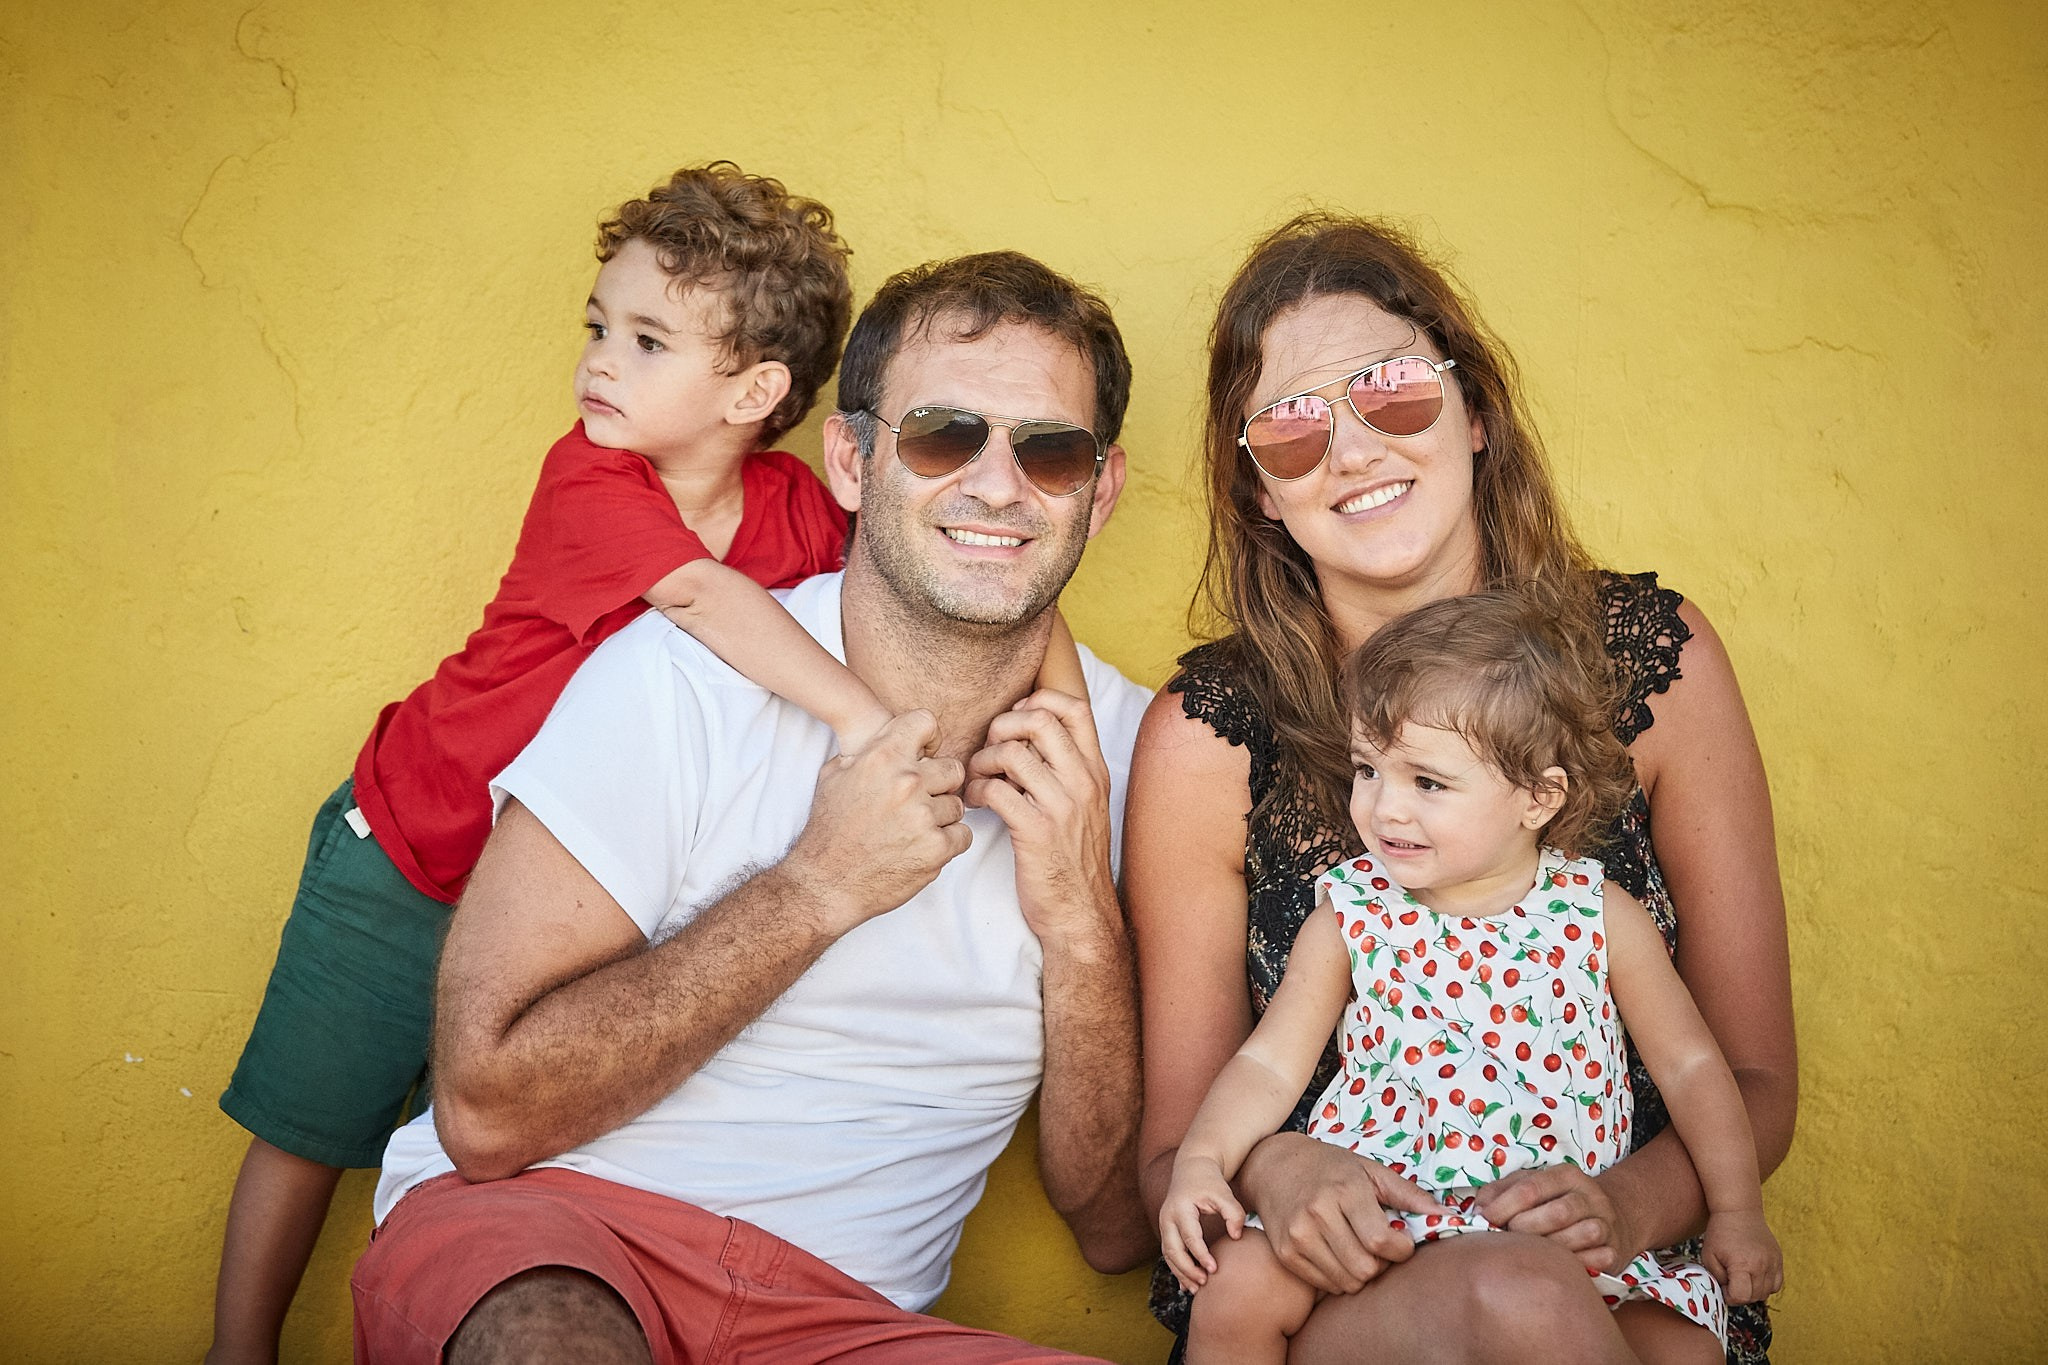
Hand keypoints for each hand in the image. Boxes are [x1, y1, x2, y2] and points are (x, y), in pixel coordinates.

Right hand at [783, 710, 968, 932]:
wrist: (826, 883)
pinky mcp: (937, 848)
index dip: (927, 739)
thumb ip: (867, 750)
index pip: (926, 721)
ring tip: (911, 830)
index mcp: (882, 758)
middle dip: (938, 784)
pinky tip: (921, 846)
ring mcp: (924, 816)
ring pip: (957, 804)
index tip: (923, 755)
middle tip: (917, 803)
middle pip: (953, 768)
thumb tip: (889, 734)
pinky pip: (962, 834)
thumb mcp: (835, 775)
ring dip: (940, 817)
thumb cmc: (829, 831)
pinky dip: (947, 842)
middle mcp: (907, 782)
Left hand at [963, 690, 1114, 945]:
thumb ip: (1063, 772)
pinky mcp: (1036, 832)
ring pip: (1012, 752)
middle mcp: (1082, 783)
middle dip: (1002, 726)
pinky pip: (995, 791)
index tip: (1015, 720)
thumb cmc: (1073, 861)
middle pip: (1040, 720)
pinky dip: (975, 791)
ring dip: (982, 760)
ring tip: (977, 779)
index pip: (1075, 709)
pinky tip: (974, 803)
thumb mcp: (1083, 808)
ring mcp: (1061, 807)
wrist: (1081, 914)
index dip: (1038, 701)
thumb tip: (1027, 738)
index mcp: (1094, 772)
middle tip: (988, 749)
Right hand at [1159, 1156, 1245, 1291]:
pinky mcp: (1167, 1230)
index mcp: (1181, 1208)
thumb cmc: (1210, 1182)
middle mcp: (1167, 1217)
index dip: (1200, 1255)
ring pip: (1168, 1255)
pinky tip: (1186, 1285)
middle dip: (1187, 1269)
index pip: (1189, 1236)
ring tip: (1197, 1289)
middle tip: (1204, 1283)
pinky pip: (1168, 1254)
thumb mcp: (1224, 1193)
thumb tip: (1236, 1236)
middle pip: (1172, 1250)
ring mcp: (1164, 1224)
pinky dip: (1177, 1269)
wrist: (1192, 1169)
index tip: (1214, 1269)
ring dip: (1180, 1273)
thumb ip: (1234, 1213)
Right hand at [1237, 1131, 1446, 1294]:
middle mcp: (1317, 1213)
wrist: (1273, 1166)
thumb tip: (1448, 1216)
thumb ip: (1409, 1195)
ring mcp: (1298, 1235)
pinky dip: (1338, 1277)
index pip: (1381, 1241)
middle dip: (1382, 1265)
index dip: (1401, 1249)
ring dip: (1361, 1274)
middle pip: (1365, 1269)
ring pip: (1346, 1282)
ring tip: (1358, 1250)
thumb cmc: (1329, 1167)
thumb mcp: (1370, 1170)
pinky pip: (1325, 1285)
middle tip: (1380, 1248)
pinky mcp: (1285, 1253)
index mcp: (1344, 1190)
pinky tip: (1338, 1254)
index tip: (1402, 1241)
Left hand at [1473, 1164, 1642, 1274]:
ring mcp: (1606, 1223)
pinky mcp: (1615, 1251)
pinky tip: (1558, 1266)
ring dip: (1551, 1248)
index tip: (1486, 1219)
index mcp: (1566, 1175)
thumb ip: (1501, 1191)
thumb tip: (1478, 1208)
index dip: (1504, 1205)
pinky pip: (1598, 1259)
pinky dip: (1577, 1264)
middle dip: (1526, 1228)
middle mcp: (1590, 1196)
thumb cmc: (1557, 1201)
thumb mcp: (1531, 1185)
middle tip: (1508, 1239)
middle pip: (1557, 1212)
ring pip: (1581, 1235)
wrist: (1612, 1217)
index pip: (1532, 1188)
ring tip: (1531, 1254)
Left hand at [1702, 1208, 1782, 1303]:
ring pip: (1767, 1293)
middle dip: (1740, 1295)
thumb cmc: (1720, 1233)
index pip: (1741, 1297)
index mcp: (1742, 1264)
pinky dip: (1766, 1286)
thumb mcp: (1709, 1256)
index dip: (1730, 1297)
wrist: (1739, 1211)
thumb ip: (1717, 1279)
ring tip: (1741, 1277)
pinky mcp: (1779, 1259)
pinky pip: (1777, 1284)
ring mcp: (1773, 1262)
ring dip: (1753, 1291)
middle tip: (1730, 1282)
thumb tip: (1727, 1294)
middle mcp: (1761, 1265)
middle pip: (1754, 1297)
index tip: (1724, 1286)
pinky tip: (1754, 1276)